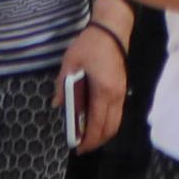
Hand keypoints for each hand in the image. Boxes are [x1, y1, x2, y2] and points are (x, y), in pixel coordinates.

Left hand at [60, 21, 129, 151]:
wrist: (112, 30)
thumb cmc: (89, 45)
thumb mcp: (70, 62)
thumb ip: (63, 85)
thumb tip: (57, 104)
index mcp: (103, 91)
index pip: (97, 124)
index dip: (88, 139)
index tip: (78, 148)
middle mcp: (115, 96)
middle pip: (110, 128)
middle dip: (97, 141)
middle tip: (82, 147)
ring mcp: (121, 93)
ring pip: (116, 123)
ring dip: (103, 134)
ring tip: (88, 137)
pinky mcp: (122, 89)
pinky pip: (117, 114)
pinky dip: (107, 124)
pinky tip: (95, 122)